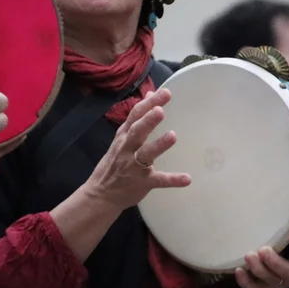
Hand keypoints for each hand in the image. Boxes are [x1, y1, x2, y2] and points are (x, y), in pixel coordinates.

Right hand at [82, 88, 189, 209]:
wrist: (101, 194)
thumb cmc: (115, 162)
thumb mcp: (122, 137)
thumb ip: (137, 117)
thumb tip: (150, 94)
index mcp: (124, 136)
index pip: (135, 116)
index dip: (149, 103)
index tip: (164, 92)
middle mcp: (127, 149)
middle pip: (137, 132)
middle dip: (148, 121)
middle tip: (160, 110)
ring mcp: (134, 166)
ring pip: (146, 154)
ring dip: (159, 145)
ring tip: (173, 136)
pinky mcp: (143, 182)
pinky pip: (159, 181)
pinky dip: (173, 180)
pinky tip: (187, 179)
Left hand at [235, 229, 288, 287]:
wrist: (286, 259)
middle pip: (288, 272)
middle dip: (274, 262)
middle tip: (263, 250)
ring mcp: (281, 283)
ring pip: (270, 281)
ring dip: (258, 269)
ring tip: (248, 256)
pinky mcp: (266, 287)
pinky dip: (245, 282)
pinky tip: (239, 270)